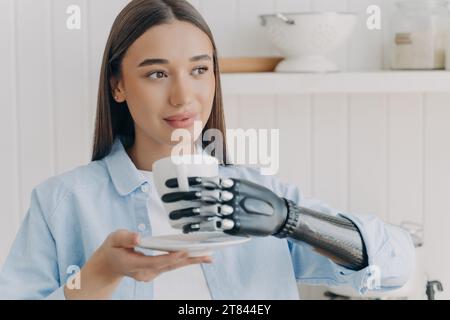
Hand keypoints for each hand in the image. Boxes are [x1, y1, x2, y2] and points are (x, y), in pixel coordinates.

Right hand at [64, 230, 211, 298]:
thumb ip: (125, 237)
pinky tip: (196, 256)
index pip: (155, 262)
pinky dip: (184, 261)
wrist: (108, 265)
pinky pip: (171, 266)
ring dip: (190, 261)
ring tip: (207, 256)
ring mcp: (150, 274)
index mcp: (134, 264)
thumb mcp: (114, 238)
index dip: (171, 258)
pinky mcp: (155, 272)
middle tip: (206, 256)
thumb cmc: (113, 250)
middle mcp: (144, 272)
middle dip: (189, 260)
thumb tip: (138, 237)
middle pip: (169, 266)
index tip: (184, 252)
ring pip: (172, 267)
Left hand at [161, 176, 288, 236]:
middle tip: (164, 198)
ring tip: (171, 216)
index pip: (203, 181)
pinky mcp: (235, 225)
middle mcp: (229, 195)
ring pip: (204, 211)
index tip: (169, 183)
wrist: (278, 214)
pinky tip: (187, 229)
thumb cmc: (259, 198)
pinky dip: (199, 227)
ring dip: (186, 214)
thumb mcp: (243, 185)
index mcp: (230, 183)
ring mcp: (232, 210)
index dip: (185, 182)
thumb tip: (209, 182)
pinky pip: (213, 226)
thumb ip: (227, 184)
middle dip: (180, 196)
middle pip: (200, 195)